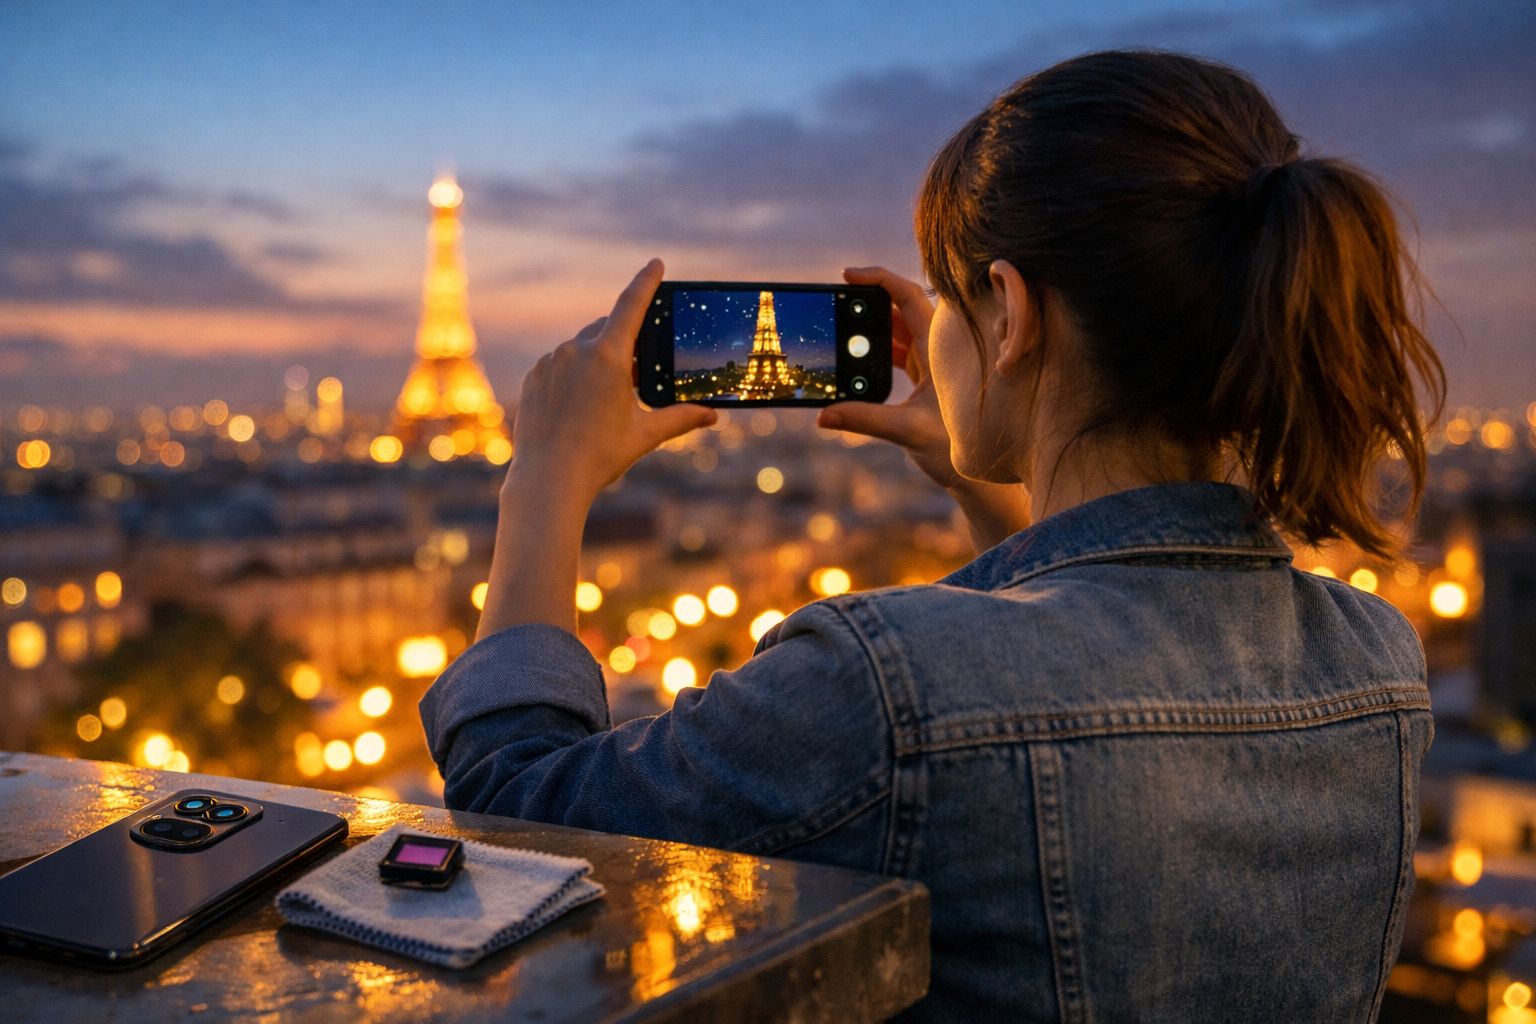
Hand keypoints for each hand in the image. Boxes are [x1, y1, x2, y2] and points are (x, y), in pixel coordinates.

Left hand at [507, 259, 716, 500]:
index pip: (631, 305)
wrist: (547, 479)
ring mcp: (551, 362)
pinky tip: (576, 407)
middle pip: (608, 329)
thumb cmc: (599, 456)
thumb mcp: (645, 434)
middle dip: (623, 342)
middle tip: (635, 372)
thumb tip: (713, 415)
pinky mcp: (534, 377)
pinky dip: (572, 375)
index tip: (655, 264)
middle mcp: (576, 351)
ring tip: (601, 401)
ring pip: (581, 348)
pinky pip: (558, 365)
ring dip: (596, 361)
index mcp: (608, 357)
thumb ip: (680, 418)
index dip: (646, 281)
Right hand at [815, 266, 966, 486]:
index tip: (848, 275)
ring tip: (838, 331)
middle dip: (867, 302)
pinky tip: (854, 361)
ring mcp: (932, 361)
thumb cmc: (957, 449)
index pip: (908, 297)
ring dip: (869, 330)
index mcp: (941, 348)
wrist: (980, 475)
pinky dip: (875, 352)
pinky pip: (897, 353)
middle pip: (899, 308)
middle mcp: (938, 348)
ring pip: (897, 331)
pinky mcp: (925, 378)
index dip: (879, 279)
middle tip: (836, 305)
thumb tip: (824, 415)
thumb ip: (865, 420)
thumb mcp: (908, 431)